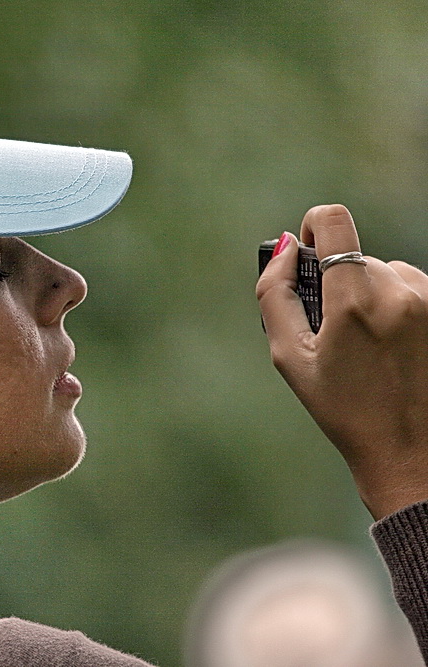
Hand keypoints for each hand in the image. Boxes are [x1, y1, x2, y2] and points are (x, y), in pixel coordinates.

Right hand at [257, 204, 427, 518]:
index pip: (333, 222)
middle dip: (340, 285)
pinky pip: (414, 289)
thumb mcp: (290, 358)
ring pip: (389, 273)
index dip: (313, 227)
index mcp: (354, 302)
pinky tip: (396, 350)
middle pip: (357, 259)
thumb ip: (275, 296)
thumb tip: (283, 250)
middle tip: (335, 333)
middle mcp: (399, 292)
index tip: (307, 251)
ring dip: (373, 297)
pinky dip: (399, 308)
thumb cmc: (345, 409)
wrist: (412, 451)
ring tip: (371, 349)